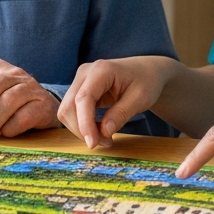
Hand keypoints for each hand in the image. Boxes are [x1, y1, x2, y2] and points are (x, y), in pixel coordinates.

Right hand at [57, 55, 175, 148]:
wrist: (147, 71)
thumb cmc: (146, 81)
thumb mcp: (140, 99)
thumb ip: (121, 114)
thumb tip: (104, 132)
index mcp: (101, 70)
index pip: (83, 98)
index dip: (84, 123)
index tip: (92, 143)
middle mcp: (85, 73)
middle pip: (69, 106)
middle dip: (82, 129)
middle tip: (106, 142)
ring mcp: (80, 81)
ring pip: (67, 111)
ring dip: (81, 129)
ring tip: (105, 137)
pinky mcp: (80, 90)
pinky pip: (73, 111)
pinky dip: (83, 124)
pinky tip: (99, 129)